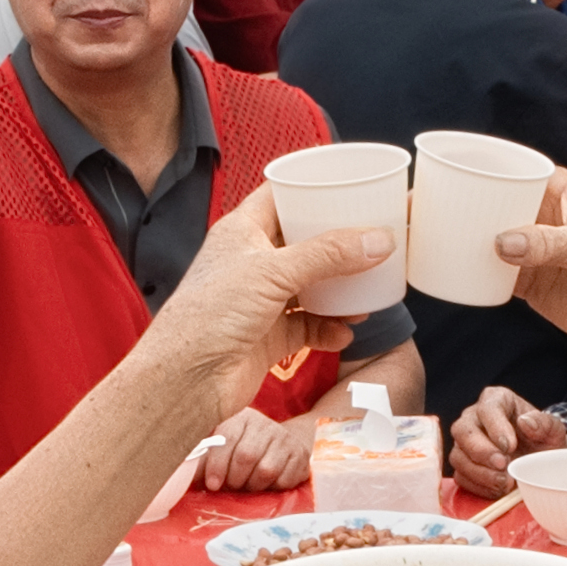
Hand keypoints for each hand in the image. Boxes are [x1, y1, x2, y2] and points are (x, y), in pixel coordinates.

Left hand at [145, 184, 390, 409]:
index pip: (281, 196)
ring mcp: (260, 300)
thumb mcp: (273, 272)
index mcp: (242, 231)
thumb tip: (379, 240)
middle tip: (375, 240)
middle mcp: (251, 262)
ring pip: (310, 287)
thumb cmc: (211, 314)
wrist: (187, 379)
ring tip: (368, 293)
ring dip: (339, 292)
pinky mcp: (267, 335)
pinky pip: (307, 327)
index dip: (313, 188)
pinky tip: (344, 333)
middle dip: (339, 245)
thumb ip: (328, 255)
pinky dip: (328, 329)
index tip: (352, 186)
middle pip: (303, 243)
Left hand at [202, 407, 310, 490]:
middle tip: (233, 487)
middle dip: (236, 479)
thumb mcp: (221, 450)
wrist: (282, 446)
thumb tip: (177, 478)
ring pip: (266, 470)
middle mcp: (264, 424)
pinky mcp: (300, 454)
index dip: (217, 464)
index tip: (212, 485)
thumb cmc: (242, 452)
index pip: (227, 438)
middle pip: (246, 456)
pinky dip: (274, 488)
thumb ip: (201, 460)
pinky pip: (285, 479)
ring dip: (254, 486)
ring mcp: (284, 438)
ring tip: (249, 486)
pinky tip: (269, 484)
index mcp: (240, 418)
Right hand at [450, 386, 566, 499]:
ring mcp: (464, 443)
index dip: (495, 427)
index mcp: (496, 400)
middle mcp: (474, 418)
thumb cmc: (544, 441)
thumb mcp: (553, 430)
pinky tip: (498, 489)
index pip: (487, 408)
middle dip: (482, 451)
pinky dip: (479, 486)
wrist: (541, 462)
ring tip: (505, 482)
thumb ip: (544, 423)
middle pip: (462, 431)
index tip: (510, 446)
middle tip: (503, 465)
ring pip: (458, 456)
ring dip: (480, 473)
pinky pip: (461, 477)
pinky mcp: (463, 466)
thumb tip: (525, 422)